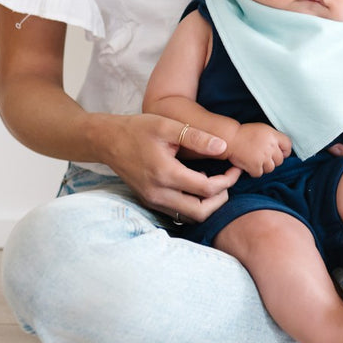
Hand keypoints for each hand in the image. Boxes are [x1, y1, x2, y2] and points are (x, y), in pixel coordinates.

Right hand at [97, 112, 238, 222]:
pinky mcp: (150, 201)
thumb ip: (196, 137)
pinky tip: (197, 186)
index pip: (207, 189)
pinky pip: (178, 213)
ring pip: (190, 216)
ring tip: (216, 184)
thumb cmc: (137, 129)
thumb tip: (223, 146)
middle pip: (201, 211)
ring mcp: (153, 200)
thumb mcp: (168, 126)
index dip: (227, 180)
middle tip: (228, 179)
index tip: (235, 168)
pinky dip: (193, 205)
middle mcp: (158, 193)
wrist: (107, 141)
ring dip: (208, 204)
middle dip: (221, 197)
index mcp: (165, 174)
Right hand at [227, 122, 291, 177]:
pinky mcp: (255, 166)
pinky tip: (249, 164)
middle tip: (262, 157)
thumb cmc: (244, 134)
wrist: (230, 139)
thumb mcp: (262, 129)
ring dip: (263, 167)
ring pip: (270, 168)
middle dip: (272, 160)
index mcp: (273, 135)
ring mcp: (263, 157)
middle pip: (279, 160)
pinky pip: (259, 174)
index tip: (280, 153)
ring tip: (255, 160)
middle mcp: (270, 146)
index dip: (284, 151)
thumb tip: (281, 148)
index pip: (288, 146)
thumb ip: (273, 138)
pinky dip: (254, 171)